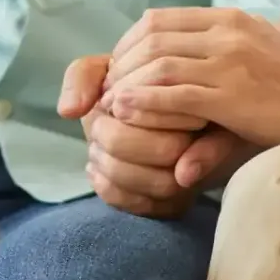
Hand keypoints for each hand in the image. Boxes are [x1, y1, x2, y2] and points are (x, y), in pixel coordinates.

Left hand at [62, 55, 201, 217]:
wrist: (122, 119)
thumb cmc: (118, 91)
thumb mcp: (101, 71)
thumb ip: (83, 76)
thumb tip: (70, 112)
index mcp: (197, 99)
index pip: (184, 111)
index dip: (139, 113)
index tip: (112, 106)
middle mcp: (209, 139)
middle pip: (170, 149)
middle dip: (119, 139)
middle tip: (99, 128)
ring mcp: (194, 176)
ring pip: (163, 184)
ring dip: (114, 166)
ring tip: (95, 148)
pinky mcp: (175, 204)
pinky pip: (150, 207)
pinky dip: (111, 189)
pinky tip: (96, 169)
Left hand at [104, 8, 279, 147]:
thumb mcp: (256, 53)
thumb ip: (217, 50)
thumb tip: (173, 62)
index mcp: (230, 20)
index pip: (160, 20)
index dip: (129, 44)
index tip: (117, 67)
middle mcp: (228, 34)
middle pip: (152, 39)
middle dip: (121, 65)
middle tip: (106, 89)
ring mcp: (231, 64)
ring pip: (158, 66)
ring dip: (127, 85)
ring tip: (110, 105)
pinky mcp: (233, 97)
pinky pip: (175, 95)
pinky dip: (143, 104)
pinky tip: (125, 112)